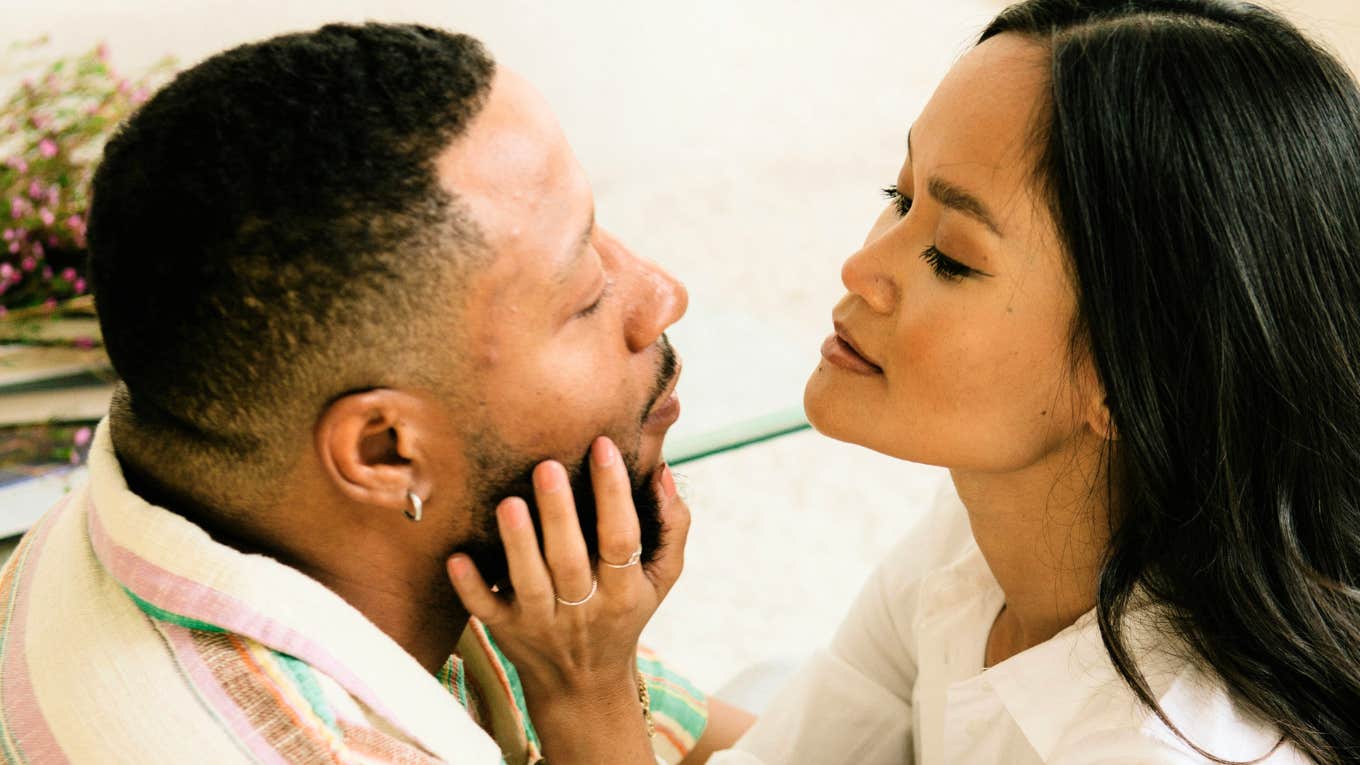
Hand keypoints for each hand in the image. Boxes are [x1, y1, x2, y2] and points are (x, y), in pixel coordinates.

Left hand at [446, 436, 690, 763]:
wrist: (585, 686)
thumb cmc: (625, 611)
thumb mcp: (661, 577)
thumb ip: (671, 525)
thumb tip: (660, 470)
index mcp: (623, 589)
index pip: (623, 539)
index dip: (615, 494)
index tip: (602, 446)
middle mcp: (583, 607)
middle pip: (571, 560)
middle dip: (559, 514)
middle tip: (546, 467)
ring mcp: (541, 622)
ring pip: (529, 583)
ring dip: (518, 545)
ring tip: (509, 503)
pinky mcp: (507, 632)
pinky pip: (486, 611)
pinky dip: (471, 588)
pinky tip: (457, 557)